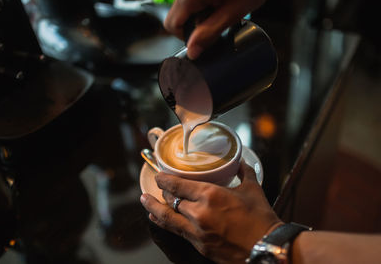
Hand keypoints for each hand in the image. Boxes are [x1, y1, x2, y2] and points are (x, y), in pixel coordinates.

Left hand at [140, 162, 281, 263]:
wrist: (267, 248)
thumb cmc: (261, 219)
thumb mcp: (252, 190)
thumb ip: (243, 173)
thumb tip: (240, 163)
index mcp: (210, 195)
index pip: (178, 185)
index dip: (164, 179)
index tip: (159, 175)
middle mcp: (199, 213)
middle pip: (171, 200)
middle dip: (163, 192)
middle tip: (159, 187)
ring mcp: (197, 232)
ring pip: (167, 218)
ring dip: (153, 209)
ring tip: (144, 201)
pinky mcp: (199, 245)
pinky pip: (177, 232)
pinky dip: (165, 223)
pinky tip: (159, 220)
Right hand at [164, 0, 267, 58]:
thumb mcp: (232, 12)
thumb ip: (209, 33)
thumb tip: (192, 52)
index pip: (172, 24)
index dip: (186, 37)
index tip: (205, 38)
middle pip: (176, 16)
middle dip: (193, 26)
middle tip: (215, 23)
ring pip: (184, 8)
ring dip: (200, 15)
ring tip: (222, 8)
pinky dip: (204, 5)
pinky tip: (221, 1)